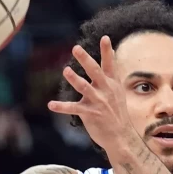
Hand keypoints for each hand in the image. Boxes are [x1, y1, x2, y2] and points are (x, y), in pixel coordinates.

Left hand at [47, 37, 137, 153]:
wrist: (121, 136)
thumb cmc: (117, 113)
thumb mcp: (117, 92)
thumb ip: (109, 76)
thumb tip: (109, 56)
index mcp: (112, 84)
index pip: (110, 64)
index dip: (107, 51)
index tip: (105, 37)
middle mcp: (106, 90)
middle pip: (95, 71)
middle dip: (85, 59)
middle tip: (76, 48)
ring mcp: (98, 102)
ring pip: (85, 88)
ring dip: (75, 79)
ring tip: (66, 71)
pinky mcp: (90, 113)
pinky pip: (73, 108)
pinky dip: (61, 107)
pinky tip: (51, 104)